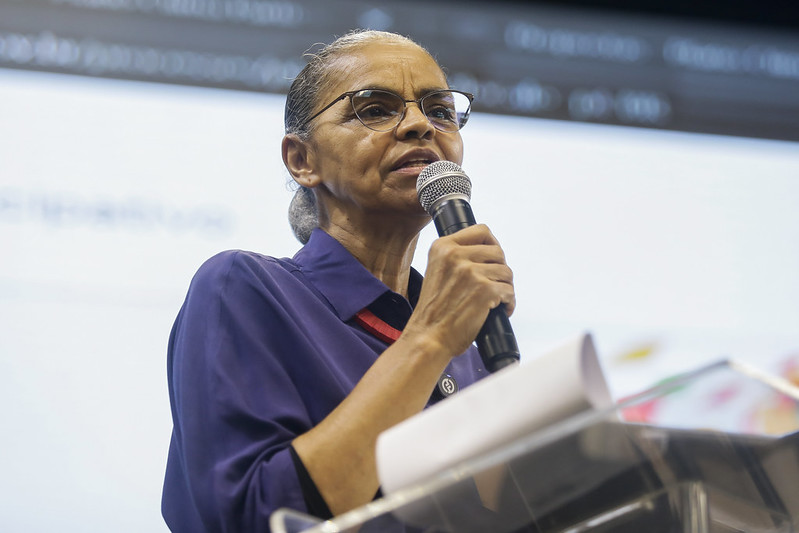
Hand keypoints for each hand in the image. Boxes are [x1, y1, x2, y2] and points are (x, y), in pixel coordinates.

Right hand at [404, 224, 514, 357]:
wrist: (428, 337)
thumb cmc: (434, 311)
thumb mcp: (437, 271)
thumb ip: (455, 258)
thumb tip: (487, 252)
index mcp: (442, 247)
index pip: (481, 231)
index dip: (492, 245)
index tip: (493, 259)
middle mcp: (455, 255)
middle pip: (498, 251)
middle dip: (500, 270)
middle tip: (495, 285)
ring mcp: (470, 272)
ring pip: (506, 272)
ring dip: (505, 287)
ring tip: (496, 300)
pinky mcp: (484, 290)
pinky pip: (509, 290)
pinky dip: (509, 302)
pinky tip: (500, 310)